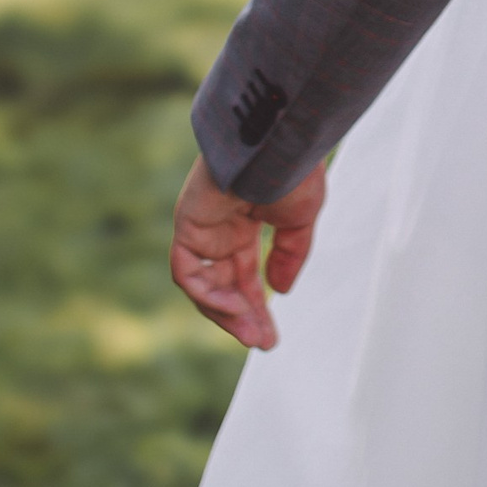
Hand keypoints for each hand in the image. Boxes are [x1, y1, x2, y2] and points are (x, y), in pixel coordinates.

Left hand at [169, 155, 327, 349]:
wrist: (277, 143)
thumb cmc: (293, 170)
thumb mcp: (299, 220)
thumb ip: (289, 255)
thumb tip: (282, 291)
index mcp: (246, 223)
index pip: (245, 275)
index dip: (257, 306)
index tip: (271, 336)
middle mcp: (219, 229)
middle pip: (224, 285)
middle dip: (243, 317)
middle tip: (262, 342)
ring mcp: (200, 228)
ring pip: (203, 285)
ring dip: (225, 312)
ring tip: (252, 333)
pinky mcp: (186, 225)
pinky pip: (188, 272)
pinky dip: (208, 294)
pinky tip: (236, 307)